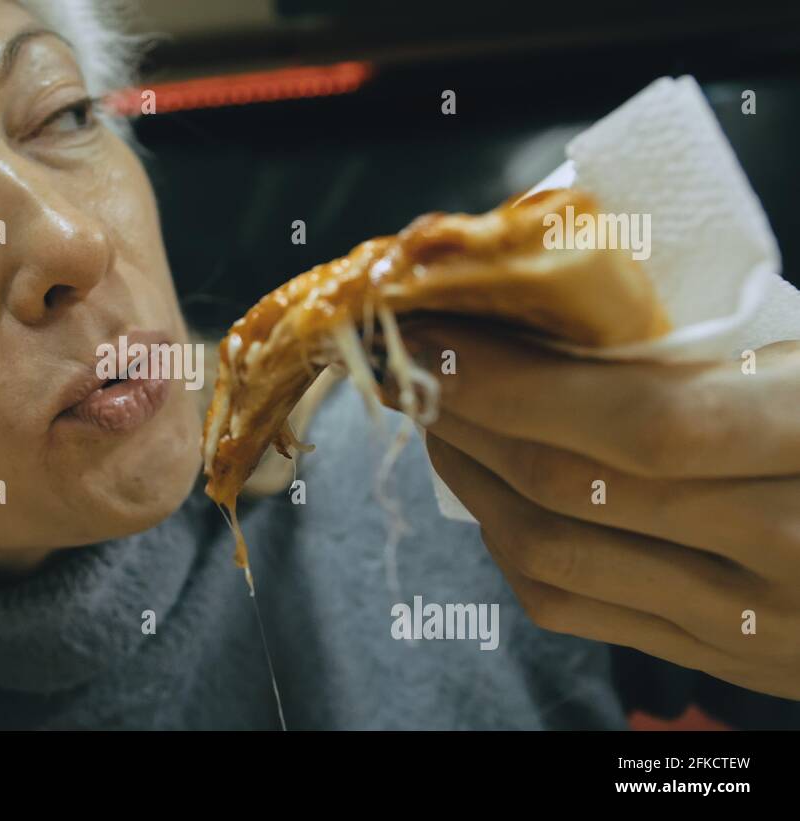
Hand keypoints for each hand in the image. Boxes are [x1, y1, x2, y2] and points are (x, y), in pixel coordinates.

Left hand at [399, 321, 799, 699]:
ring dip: (472, 482)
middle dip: (469, 420)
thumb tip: (562, 299)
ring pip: (557, 560)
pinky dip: (511, 547)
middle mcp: (792, 549)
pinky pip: (579, 610)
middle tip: (416, 366)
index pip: (637, 422)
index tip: (438, 333)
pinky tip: (490, 493)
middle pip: (573, 491)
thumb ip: (719, 338)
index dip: (515, 380)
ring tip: (440, 421)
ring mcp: (759, 624)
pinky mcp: (728, 660)